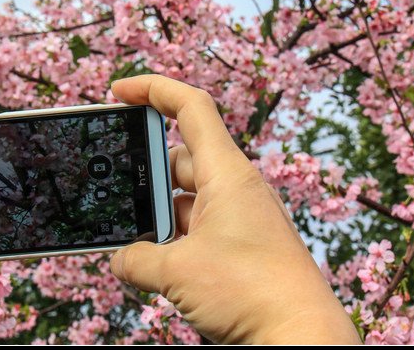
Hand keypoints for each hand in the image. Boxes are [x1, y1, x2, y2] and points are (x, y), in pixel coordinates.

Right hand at [110, 75, 360, 343]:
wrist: (298, 335)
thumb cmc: (253, 292)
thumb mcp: (178, 272)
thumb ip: (138, 260)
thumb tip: (121, 260)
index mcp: (227, 173)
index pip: (191, 107)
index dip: (153, 89)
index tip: (120, 91)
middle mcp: (235, 188)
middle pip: (179, 158)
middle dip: (144, 175)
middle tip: (116, 194)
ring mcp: (239, 217)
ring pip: (186, 198)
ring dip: (157, 215)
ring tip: (132, 242)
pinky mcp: (241, 246)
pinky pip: (198, 227)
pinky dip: (173, 238)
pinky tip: (153, 263)